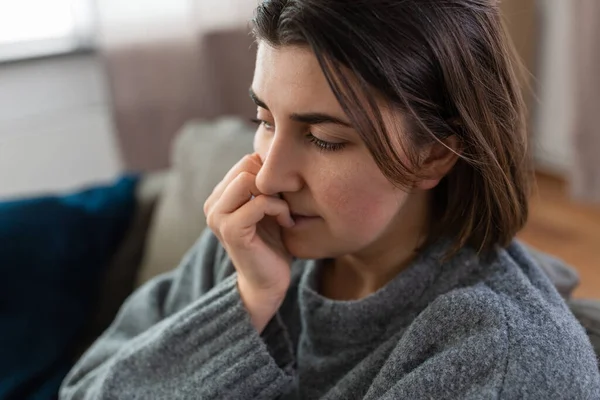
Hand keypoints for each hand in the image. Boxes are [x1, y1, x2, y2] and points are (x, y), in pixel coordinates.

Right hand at [204, 154, 294, 332]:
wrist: (268, 282)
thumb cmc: (272, 243)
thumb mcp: (267, 207)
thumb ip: (263, 184)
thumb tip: (272, 153)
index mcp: (219, 196)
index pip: (245, 161)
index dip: (269, 173)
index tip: (283, 195)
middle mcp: (212, 204)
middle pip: (246, 166)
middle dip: (272, 182)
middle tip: (286, 204)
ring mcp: (217, 217)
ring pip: (249, 180)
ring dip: (275, 195)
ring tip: (284, 213)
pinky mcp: (230, 230)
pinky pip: (259, 202)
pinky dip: (278, 209)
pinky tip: (286, 223)